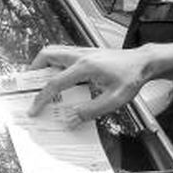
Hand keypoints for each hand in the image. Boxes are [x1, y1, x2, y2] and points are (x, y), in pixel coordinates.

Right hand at [27, 45, 150, 125]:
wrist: (143, 63)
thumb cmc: (131, 78)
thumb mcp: (113, 100)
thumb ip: (90, 111)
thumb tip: (70, 120)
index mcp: (85, 67)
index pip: (55, 83)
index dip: (41, 98)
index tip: (33, 110)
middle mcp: (81, 55)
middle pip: (47, 55)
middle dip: (33, 70)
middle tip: (29, 87)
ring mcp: (83, 51)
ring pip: (54, 52)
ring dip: (43, 65)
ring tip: (40, 81)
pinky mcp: (87, 52)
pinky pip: (63, 54)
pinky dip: (55, 64)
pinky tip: (59, 77)